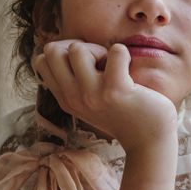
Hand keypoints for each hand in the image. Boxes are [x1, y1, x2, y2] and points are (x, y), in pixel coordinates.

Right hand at [32, 39, 177, 153]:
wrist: (148, 142)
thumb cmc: (123, 113)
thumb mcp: (89, 102)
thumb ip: (75, 81)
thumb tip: (68, 47)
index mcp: (66, 99)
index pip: (41, 61)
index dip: (63, 53)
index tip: (85, 66)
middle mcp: (74, 98)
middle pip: (52, 50)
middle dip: (77, 47)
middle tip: (99, 64)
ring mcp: (93, 95)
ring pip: (76, 49)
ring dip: (99, 50)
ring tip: (114, 68)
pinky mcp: (116, 91)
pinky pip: (116, 52)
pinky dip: (124, 53)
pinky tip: (130, 71)